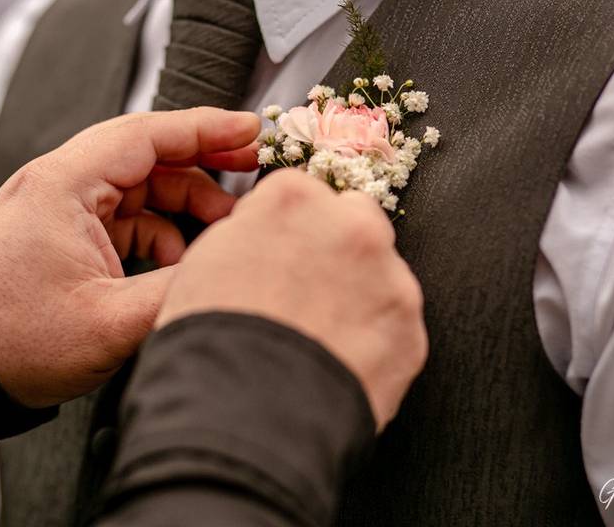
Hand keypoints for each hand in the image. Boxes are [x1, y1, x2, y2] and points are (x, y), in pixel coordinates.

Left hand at [0, 108, 259, 407]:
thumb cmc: (14, 341)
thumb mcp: (110, 322)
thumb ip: (178, 290)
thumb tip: (234, 266)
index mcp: (63, 186)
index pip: (145, 134)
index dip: (204, 127)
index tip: (250, 128)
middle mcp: (61, 184)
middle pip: (148, 153)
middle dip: (204, 160)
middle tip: (252, 167)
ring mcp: (63, 207)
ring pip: (142, 185)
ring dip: (186, 204)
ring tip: (222, 231)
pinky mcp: (68, 232)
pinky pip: (128, 215)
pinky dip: (162, 231)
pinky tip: (178, 263)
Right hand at [158, 169, 427, 429]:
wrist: (243, 418)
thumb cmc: (211, 343)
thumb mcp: (202, 264)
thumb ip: (247, 234)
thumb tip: (261, 239)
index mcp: (294, 200)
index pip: (303, 195)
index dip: (288, 232)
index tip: (279, 258)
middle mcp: (351, 227)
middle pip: (354, 223)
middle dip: (336, 251)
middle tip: (304, 297)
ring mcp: (389, 280)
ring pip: (381, 277)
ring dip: (359, 298)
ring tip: (318, 341)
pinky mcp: (411, 333)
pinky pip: (395, 330)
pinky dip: (374, 345)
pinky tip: (338, 366)